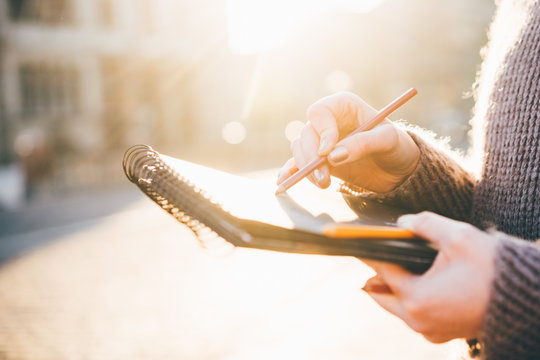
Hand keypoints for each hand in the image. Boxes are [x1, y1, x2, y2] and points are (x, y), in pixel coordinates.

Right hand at [276, 92, 419, 192]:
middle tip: (324, 178)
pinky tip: (284, 182)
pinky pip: (297, 163)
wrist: (397, 169)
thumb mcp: (387, 141)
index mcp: (343, 106)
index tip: (328, 151)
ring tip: (324, 185)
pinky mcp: (317, 161)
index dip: (320, 130)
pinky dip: (290, 172)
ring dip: (306, 168)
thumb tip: (333, 156)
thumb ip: (362, 144)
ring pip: (300, 150)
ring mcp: (320, 142)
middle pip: (306, 134)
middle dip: (311, 157)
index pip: (319, 111)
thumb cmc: (396, 146)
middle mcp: (328, 122)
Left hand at [363, 212, 497, 342]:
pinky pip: (413, 315)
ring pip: (395, 307)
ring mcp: (429, 330)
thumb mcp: (458, 237)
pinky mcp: (441, 333)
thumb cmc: (493, 269)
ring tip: (389, 264)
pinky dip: (407, 299)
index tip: (355, 241)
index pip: (381, 270)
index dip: (369, 251)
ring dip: (390, 288)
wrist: (524, 298)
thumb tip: (403, 222)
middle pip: (381, 294)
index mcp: (417, 298)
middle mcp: (418, 320)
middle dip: (375, 273)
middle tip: (371, 253)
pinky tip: (411, 280)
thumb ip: (424, 224)